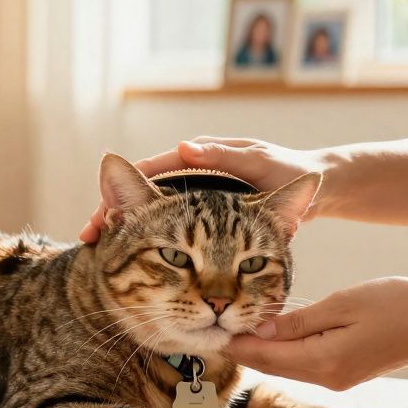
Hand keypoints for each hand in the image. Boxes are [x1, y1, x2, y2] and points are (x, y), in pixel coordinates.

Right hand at [79, 137, 326, 242]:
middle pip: (140, 194)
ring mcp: (197, 196)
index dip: (120, 193)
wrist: (319, 185)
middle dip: (111, 215)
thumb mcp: (258, 163)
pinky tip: (132, 259)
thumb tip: (184, 148)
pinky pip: (168, 230)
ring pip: (149, 213)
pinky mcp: (205, 216)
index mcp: (199, 156)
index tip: (103, 216)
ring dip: (123, 231)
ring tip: (99, 252)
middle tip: (89, 240)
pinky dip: (148, 245)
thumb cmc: (291, 168)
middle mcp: (191, 172)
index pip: (148, 172)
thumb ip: (221, 158)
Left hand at [226, 278, 407, 390]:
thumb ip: (299, 321)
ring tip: (237, 327)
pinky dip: (285, 350)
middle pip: (272, 365)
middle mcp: (327, 378)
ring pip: (287, 365)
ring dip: (263, 350)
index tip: (210, 331)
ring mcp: (338, 379)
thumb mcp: (342, 304)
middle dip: (244, 349)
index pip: (266, 356)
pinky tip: (273, 334)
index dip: (237, 344)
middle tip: (214, 329)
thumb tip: (260, 329)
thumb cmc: (397, 305)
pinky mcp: (347, 372)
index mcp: (323, 362)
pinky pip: (305, 363)